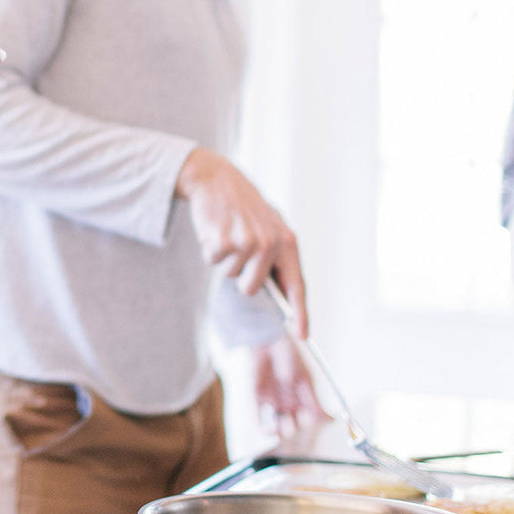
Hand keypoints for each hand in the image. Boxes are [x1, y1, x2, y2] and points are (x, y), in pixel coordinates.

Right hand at [177, 147, 308, 336]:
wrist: (217, 179)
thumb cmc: (243, 210)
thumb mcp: (268, 228)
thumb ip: (275, 258)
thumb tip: (280, 298)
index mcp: (288, 242)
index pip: (297, 285)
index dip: (301, 313)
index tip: (303, 334)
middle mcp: (271, 243)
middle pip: (251, 289)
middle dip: (240, 277)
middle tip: (238, 249)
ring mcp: (248, 242)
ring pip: (231, 276)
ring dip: (224, 260)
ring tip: (228, 234)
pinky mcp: (224, 240)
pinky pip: (213, 261)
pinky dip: (210, 249)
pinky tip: (216, 229)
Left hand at [253, 336, 328, 436]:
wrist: (267, 341)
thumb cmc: (288, 356)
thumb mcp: (305, 381)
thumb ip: (315, 403)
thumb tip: (331, 420)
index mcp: (304, 397)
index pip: (310, 419)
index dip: (311, 423)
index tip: (312, 421)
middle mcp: (290, 402)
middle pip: (294, 426)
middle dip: (295, 428)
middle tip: (293, 421)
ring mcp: (274, 402)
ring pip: (278, 427)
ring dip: (279, 431)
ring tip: (279, 428)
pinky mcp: (258, 400)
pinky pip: (260, 420)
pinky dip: (263, 427)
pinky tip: (267, 429)